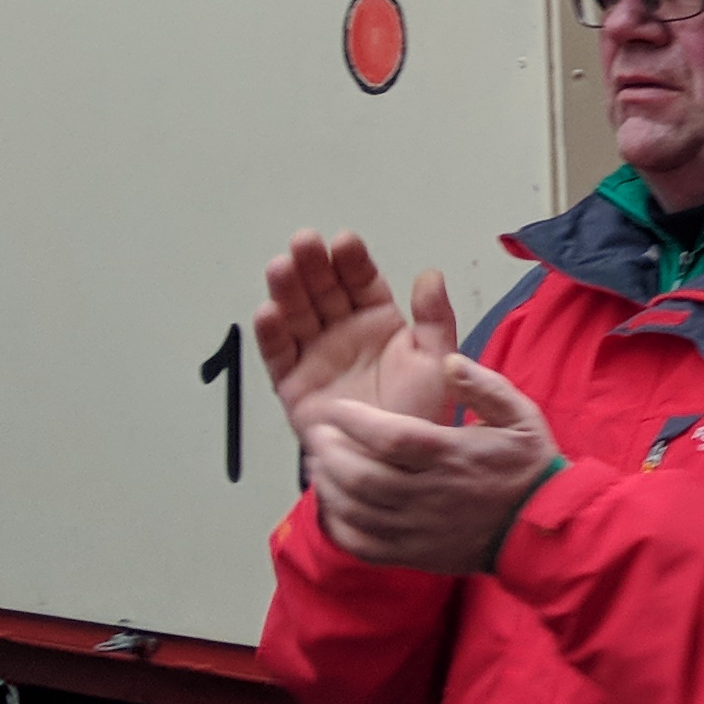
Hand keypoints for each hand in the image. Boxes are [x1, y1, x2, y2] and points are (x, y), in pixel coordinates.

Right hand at [256, 231, 462, 435]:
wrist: (395, 461)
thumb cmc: (417, 411)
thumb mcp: (436, 361)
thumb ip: (435, 318)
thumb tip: (431, 275)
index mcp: (378, 321)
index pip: (361, 282)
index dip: (352, 262)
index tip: (345, 242)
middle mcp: (343, 332)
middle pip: (323, 291)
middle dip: (313, 266)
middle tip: (305, 243)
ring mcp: (316, 356)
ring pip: (297, 315)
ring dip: (287, 290)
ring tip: (282, 268)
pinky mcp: (294, 384)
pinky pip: (278, 355)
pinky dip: (270, 334)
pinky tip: (268, 312)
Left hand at [297, 359, 565, 574]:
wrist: (541, 529)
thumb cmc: (527, 466)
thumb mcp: (520, 414)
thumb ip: (484, 386)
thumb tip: (448, 362)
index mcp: (452, 456)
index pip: (390, 438)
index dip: (355, 422)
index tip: (336, 409)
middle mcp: (430, 494)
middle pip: (362, 476)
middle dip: (330, 453)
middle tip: (318, 434)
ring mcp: (419, 530)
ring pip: (356, 511)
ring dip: (328, 486)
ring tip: (319, 464)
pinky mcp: (413, 555)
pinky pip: (363, 545)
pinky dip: (339, 526)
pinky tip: (333, 506)